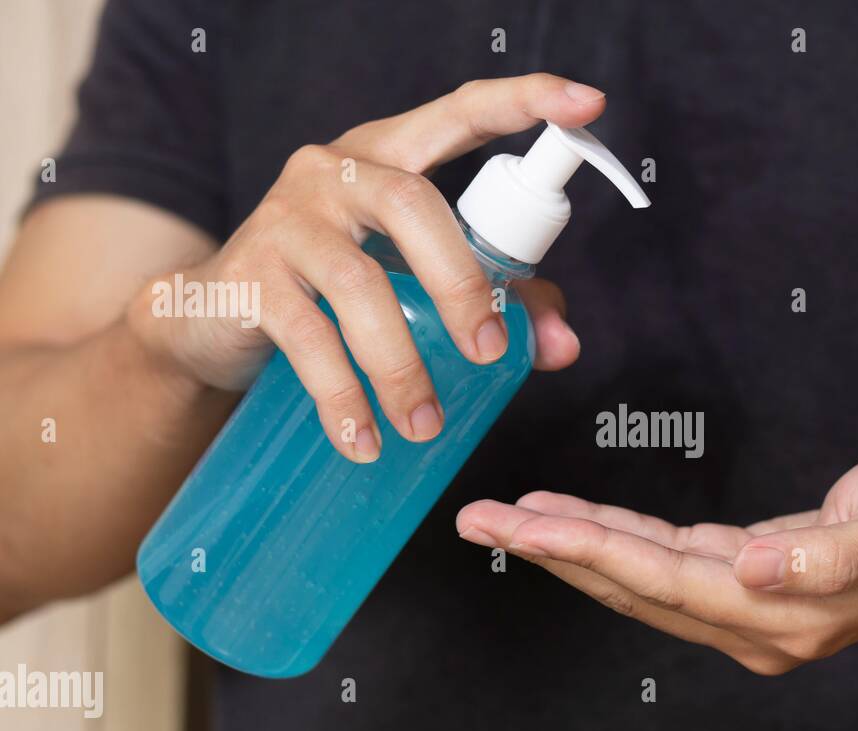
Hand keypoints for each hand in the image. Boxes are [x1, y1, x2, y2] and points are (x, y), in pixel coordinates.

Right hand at [126, 73, 607, 461]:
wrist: (210, 321)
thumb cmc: (333, 293)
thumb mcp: (417, 284)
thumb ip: (499, 301)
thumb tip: (562, 346)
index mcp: (391, 158)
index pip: (459, 113)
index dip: (523, 101)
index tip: (587, 102)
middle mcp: (336, 173)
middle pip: (413, 204)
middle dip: (461, 283)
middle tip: (488, 354)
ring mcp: (286, 219)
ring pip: (360, 285)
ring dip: (402, 366)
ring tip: (425, 426)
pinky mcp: (248, 276)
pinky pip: (306, 338)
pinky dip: (342, 398)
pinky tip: (362, 441)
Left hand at [457, 451, 857, 673]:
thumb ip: (831, 552)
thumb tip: (756, 567)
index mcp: (783, 609)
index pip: (663, 577)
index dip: (590, 548)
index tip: (524, 524)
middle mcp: (750, 621)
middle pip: (630, 586)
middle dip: (551, 553)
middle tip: (478, 522)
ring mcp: (742, 609)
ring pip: (635, 579)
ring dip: (568, 550)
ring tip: (503, 520)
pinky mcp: (740, 585)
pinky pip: (659, 564)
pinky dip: (610, 541)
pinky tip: (571, 520)